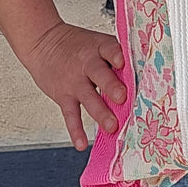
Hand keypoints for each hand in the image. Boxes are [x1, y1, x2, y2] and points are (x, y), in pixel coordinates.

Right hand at [21, 19, 128, 151]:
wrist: (42, 42)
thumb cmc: (77, 46)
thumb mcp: (97, 43)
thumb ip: (117, 57)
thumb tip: (145, 75)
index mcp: (99, 48)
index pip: (109, 49)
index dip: (116, 55)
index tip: (123, 62)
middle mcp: (87, 64)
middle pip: (99, 74)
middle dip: (111, 86)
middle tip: (122, 98)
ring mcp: (74, 81)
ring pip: (88, 97)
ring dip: (100, 112)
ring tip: (111, 126)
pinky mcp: (63, 96)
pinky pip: (70, 114)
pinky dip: (75, 130)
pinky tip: (82, 144)